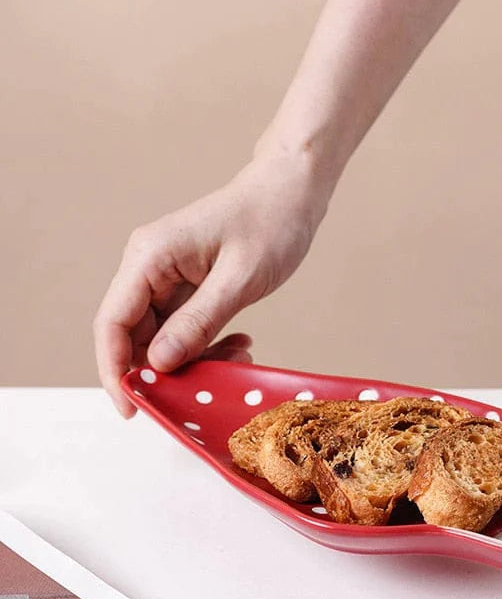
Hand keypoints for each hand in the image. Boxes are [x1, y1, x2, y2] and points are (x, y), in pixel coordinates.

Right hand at [94, 151, 328, 416]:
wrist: (292, 191)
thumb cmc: (270, 220)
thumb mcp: (239, 278)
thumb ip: (198, 322)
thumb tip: (159, 363)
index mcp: (150, 257)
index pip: (113, 323)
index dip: (115, 370)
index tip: (132, 407)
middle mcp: (149, 268)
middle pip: (134, 338)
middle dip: (164, 372)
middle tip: (203, 389)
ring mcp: (166, 278)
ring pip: (162, 340)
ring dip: (193, 361)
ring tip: (236, 359)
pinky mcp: (187, 288)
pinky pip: (184, 331)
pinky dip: (207, 347)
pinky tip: (239, 345)